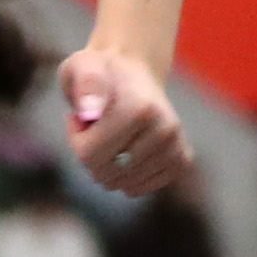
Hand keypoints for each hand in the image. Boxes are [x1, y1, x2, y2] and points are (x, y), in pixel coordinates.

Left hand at [59, 44, 190, 195]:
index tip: (80, 116)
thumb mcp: (81, 68)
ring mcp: (176, 147)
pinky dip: (125, 175)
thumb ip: (84, 86)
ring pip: (121, 184)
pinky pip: (138, 188)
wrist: (130, 70)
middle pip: (106, 173)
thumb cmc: (99, 72)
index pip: (89, 155)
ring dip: (108, 164)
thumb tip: (90, 111)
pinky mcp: (181, 162)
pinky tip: (127, 148)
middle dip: (91, 154)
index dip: (76, 138)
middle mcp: (165, 129)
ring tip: (113, 133)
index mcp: (140, 109)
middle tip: (97, 125)